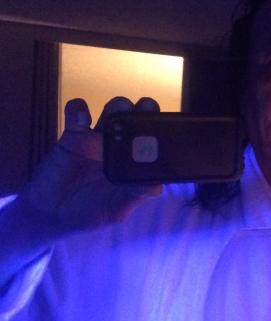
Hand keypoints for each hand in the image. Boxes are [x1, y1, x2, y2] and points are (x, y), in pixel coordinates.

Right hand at [20, 96, 162, 232]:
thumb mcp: (117, 208)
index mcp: (136, 163)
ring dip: (119, 106)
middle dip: (146, 109)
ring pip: (113, 111)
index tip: (167, 127)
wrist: (53, 214)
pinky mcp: (73, 135)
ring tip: (117, 114)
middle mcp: (121, 147)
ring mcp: (98, 138)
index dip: (162, 130)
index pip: (154, 141)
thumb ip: (136, 195)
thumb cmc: (90, 212)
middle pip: (138, 119)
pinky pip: (76, 113)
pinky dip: (79, 110)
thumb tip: (157, 186)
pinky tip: (82, 120)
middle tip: (147, 108)